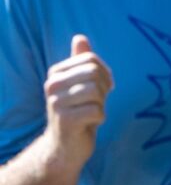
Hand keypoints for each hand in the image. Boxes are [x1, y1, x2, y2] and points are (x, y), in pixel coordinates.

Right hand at [44, 34, 112, 167]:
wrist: (65, 146)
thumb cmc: (77, 112)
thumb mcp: (79, 85)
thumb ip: (80, 62)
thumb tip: (80, 37)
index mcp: (56, 73)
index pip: (90, 59)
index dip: (105, 74)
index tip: (103, 88)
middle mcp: (52, 85)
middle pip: (94, 73)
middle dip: (104, 89)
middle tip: (97, 102)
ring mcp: (56, 102)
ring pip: (96, 92)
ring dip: (101, 105)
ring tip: (90, 113)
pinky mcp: (65, 120)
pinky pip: (97, 111)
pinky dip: (100, 118)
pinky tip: (89, 124)